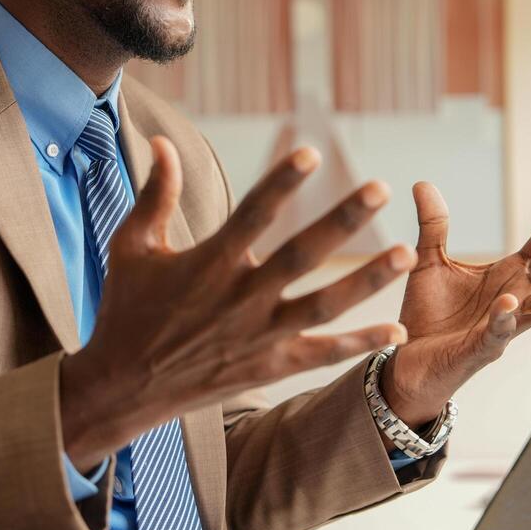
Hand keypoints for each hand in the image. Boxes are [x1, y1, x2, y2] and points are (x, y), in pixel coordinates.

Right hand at [59, 138, 415, 470]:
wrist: (123, 388)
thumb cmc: (126, 309)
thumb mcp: (133, 247)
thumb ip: (155, 193)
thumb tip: (161, 141)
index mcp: (208, 264)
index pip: (252, 214)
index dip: (281, 182)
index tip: (311, 152)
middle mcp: (239, 298)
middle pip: (300, 255)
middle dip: (341, 220)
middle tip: (380, 188)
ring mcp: (259, 335)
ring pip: (324, 305)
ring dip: (367, 280)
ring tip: (407, 253)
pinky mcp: (270, 367)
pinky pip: (324, 354)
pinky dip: (361, 343)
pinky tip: (398, 329)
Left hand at [380, 183, 530, 426]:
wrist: (408, 360)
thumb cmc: (428, 317)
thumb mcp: (429, 261)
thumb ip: (433, 224)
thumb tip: (423, 184)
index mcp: (508, 275)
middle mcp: (517, 298)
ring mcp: (505, 325)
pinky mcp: (481, 349)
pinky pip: (498, 334)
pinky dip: (504, 319)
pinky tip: (510, 302)